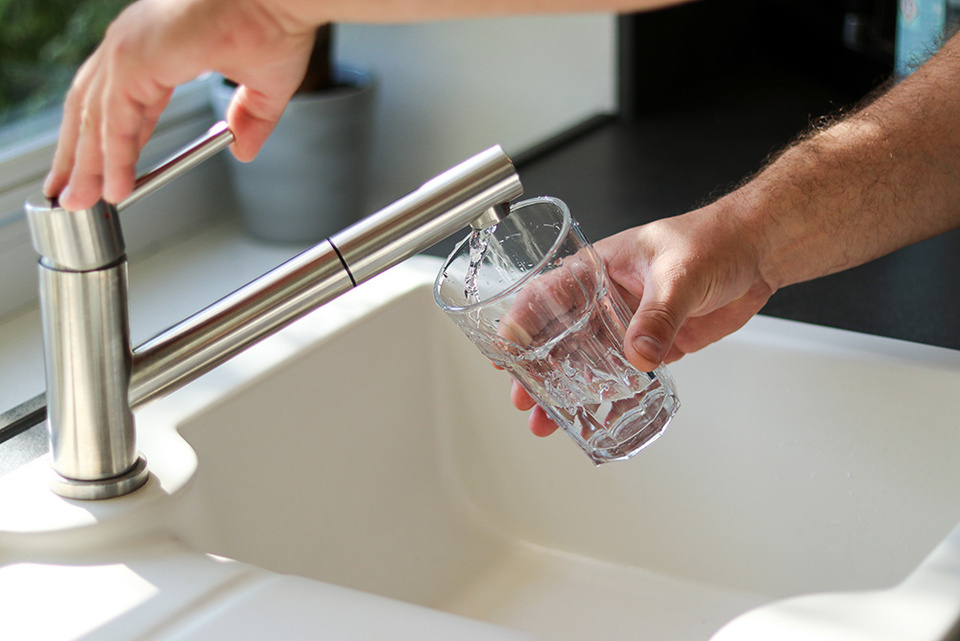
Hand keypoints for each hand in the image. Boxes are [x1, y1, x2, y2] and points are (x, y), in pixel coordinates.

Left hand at [43, 0, 318, 210]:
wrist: (284, 3)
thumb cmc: (277, 25)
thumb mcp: (264, 88)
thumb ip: (249, 118)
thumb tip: (243, 149)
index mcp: (156, 43)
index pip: (118, 101)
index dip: (109, 141)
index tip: (105, 174)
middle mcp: (133, 40)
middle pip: (89, 107)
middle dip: (79, 155)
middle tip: (71, 192)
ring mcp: (129, 47)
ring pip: (94, 118)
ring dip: (87, 164)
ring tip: (82, 201)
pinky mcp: (135, 60)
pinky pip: (115, 121)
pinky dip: (111, 157)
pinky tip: (114, 187)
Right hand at [512, 198, 775, 435]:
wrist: (758, 251)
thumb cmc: (714, 239)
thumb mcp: (679, 273)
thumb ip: (659, 315)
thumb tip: (640, 355)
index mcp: (598, 268)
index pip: (546, 294)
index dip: (520, 322)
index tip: (504, 351)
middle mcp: (605, 298)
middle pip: (558, 336)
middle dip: (535, 369)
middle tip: (522, 397)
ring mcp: (628, 323)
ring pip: (586, 361)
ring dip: (566, 389)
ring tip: (547, 419)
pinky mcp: (654, 343)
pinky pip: (624, 374)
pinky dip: (610, 396)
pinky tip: (597, 415)